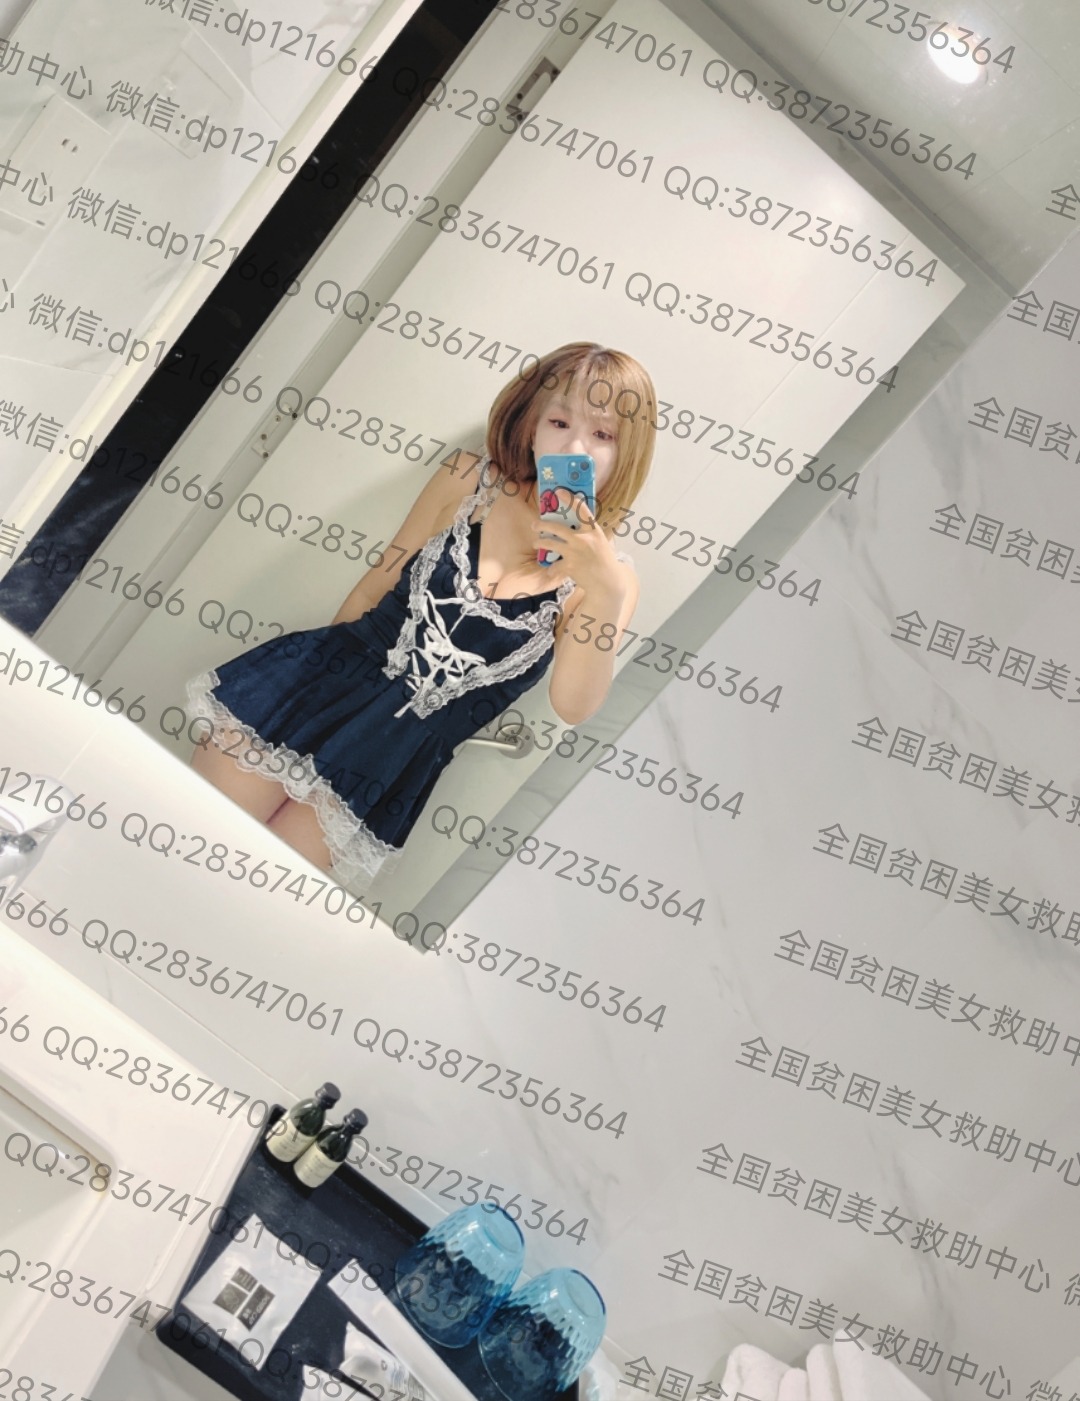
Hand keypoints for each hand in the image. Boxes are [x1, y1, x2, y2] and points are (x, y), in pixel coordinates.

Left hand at [532, 488, 626, 604]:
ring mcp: (575, 552)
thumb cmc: (605, 561)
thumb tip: (574, 528)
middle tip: (535, 524)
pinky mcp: (569, 566)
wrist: (608, 582)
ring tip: (536, 543)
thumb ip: (589, 534)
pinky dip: (551, 569)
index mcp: (593, 531)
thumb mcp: (601, 543)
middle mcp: (583, 539)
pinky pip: (554, 566)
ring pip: (550, 543)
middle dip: (542, 524)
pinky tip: (551, 571)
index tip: (559, 491)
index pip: (582, 510)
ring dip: (539, 542)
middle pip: (556, 527)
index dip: (570, 499)